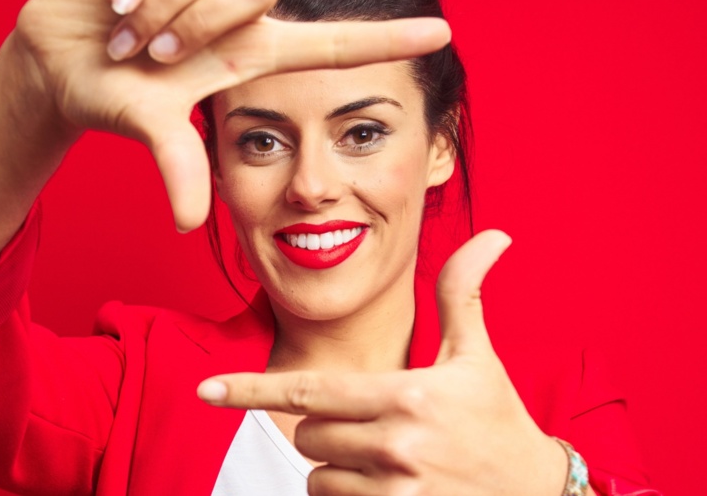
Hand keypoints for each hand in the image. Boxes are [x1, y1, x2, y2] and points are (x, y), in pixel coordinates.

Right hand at [8, 0, 451, 231]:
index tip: (444, 33)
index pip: (334, 45)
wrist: (55, 64)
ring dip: (156, 12)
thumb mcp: (152, 131)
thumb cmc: (116, 98)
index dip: (387, 41)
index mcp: (251, 52)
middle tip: (156, 57)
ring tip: (127, 37)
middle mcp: (234, 7)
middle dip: (198, 28)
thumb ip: (178, 168)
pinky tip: (111, 3)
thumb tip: (192, 224)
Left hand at [196, 231, 575, 495]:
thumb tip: (492, 236)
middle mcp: (395, 444)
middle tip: (374, 428)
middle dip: (326, 430)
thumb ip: (463, 296)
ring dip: (338, 470)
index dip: (251, 391)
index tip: (207, 390)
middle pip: (308, 435)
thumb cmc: (499, 422)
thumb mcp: (478, 359)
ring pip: (317, 478)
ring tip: (388, 463)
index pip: (308, 392)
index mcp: (406, 395)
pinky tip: (388, 489)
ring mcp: (394, 490)